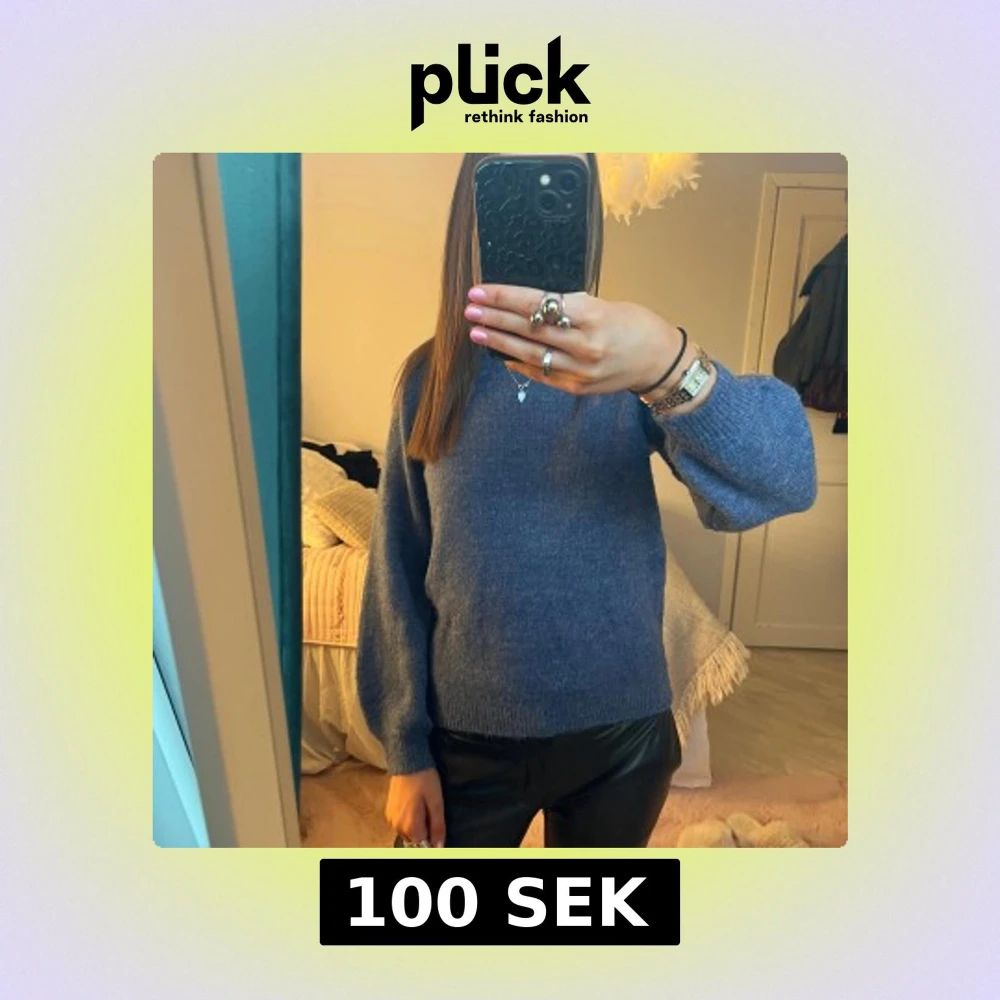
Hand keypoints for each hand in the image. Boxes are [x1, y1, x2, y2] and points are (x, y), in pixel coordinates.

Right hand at [385, 768, 445, 846]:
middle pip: (414, 837)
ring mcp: (390, 818)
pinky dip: (407, 817)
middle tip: (428, 808)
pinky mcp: (388, 810)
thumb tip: (439, 846)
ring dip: (415, 822)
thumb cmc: (424, 780)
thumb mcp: (436, 802)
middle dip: (423, 827)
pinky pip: (400, 821)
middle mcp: (396, 825)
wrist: (407, 761)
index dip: (431, 831)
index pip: (423, 842)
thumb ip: (437, 826)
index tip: (434, 817)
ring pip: (407, 830)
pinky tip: (412, 803)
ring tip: (421, 804)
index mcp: (409, 825)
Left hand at [465, 284, 688, 395]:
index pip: (538, 304)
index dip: (506, 297)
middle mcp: (583, 345)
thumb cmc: (635, 325)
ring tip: (477, 332)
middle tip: (470, 309)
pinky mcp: (576, 387)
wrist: (659, 362)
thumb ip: (569, 306)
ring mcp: (579, 370)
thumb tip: (531, 302)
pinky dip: (520, 363)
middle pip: (529, 329)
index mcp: (591, 316)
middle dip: (495, 318)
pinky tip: (501, 355)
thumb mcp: (605, 304)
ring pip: (530, 354)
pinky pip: (541, 374)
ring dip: (500, 343)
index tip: (481, 291)